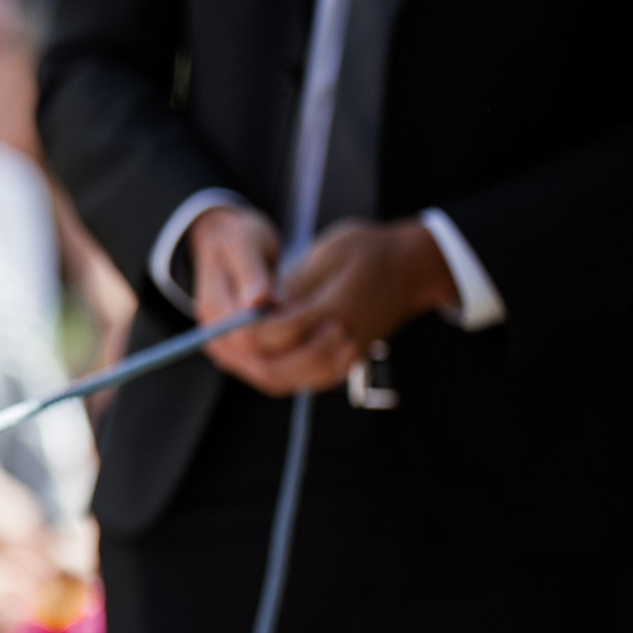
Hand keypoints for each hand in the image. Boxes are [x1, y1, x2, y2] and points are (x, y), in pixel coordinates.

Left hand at [189, 208, 455, 395]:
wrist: (411, 268)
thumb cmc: (368, 251)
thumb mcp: (328, 251)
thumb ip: (293, 284)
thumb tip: (259, 306)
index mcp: (335, 308)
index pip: (275, 332)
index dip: (244, 330)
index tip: (224, 318)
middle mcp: (340, 341)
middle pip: (277, 368)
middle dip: (243, 357)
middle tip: (221, 340)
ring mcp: (344, 357)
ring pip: (287, 381)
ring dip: (254, 369)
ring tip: (232, 349)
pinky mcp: (343, 364)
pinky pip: (303, 381)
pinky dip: (275, 373)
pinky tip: (258, 356)